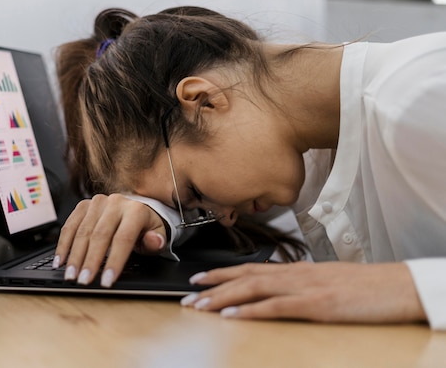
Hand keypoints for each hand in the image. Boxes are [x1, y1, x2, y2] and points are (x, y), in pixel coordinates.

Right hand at [54, 193, 167, 286]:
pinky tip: (60, 261)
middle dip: (90, 261)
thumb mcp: (158, 236)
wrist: (136, 208)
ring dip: (74, 256)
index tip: (107, 281)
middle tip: (83, 281)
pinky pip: (70, 225)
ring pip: (82, 231)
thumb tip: (154, 241)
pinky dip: (63, 244)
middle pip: (100, 235)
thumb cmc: (146, 227)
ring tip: (70, 275)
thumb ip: (156, 241)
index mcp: (136, 210)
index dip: (115, 261)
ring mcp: (98, 202)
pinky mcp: (84, 205)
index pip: (124, 238)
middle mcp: (116, 203)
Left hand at [181, 261, 426, 324]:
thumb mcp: (325, 281)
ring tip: (199, 306)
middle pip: (244, 277)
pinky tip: (233, 316)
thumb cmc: (363, 286)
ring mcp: (304, 288)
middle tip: (187, 296)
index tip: (198, 280)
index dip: (221, 274)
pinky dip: (252, 310)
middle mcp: (294, 275)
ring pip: (253, 288)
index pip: (250, 269)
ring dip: (222, 298)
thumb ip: (299, 284)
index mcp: (295, 270)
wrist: (396, 285)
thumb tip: (278, 289)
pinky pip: (277, 307)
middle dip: (212, 287)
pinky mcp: (316, 305)